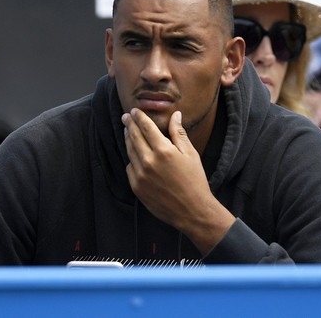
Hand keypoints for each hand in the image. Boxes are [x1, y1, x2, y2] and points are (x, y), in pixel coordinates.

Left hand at [122, 108, 233, 254]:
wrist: (192, 211)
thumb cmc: (194, 181)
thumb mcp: (190, 154)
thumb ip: (179, 133)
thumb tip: (175, 115)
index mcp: (163, 151)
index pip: (146, 127)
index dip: (139, 117)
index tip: (134, 111)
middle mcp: (149, 161)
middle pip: (134, 137)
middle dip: (129, 125)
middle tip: (126, 117)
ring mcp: (140, 175)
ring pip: (130, 151)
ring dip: (128, 139)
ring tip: (128, 132)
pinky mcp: (137, 186)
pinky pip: (130, 167)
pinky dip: (132, 159)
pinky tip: (135, 155)